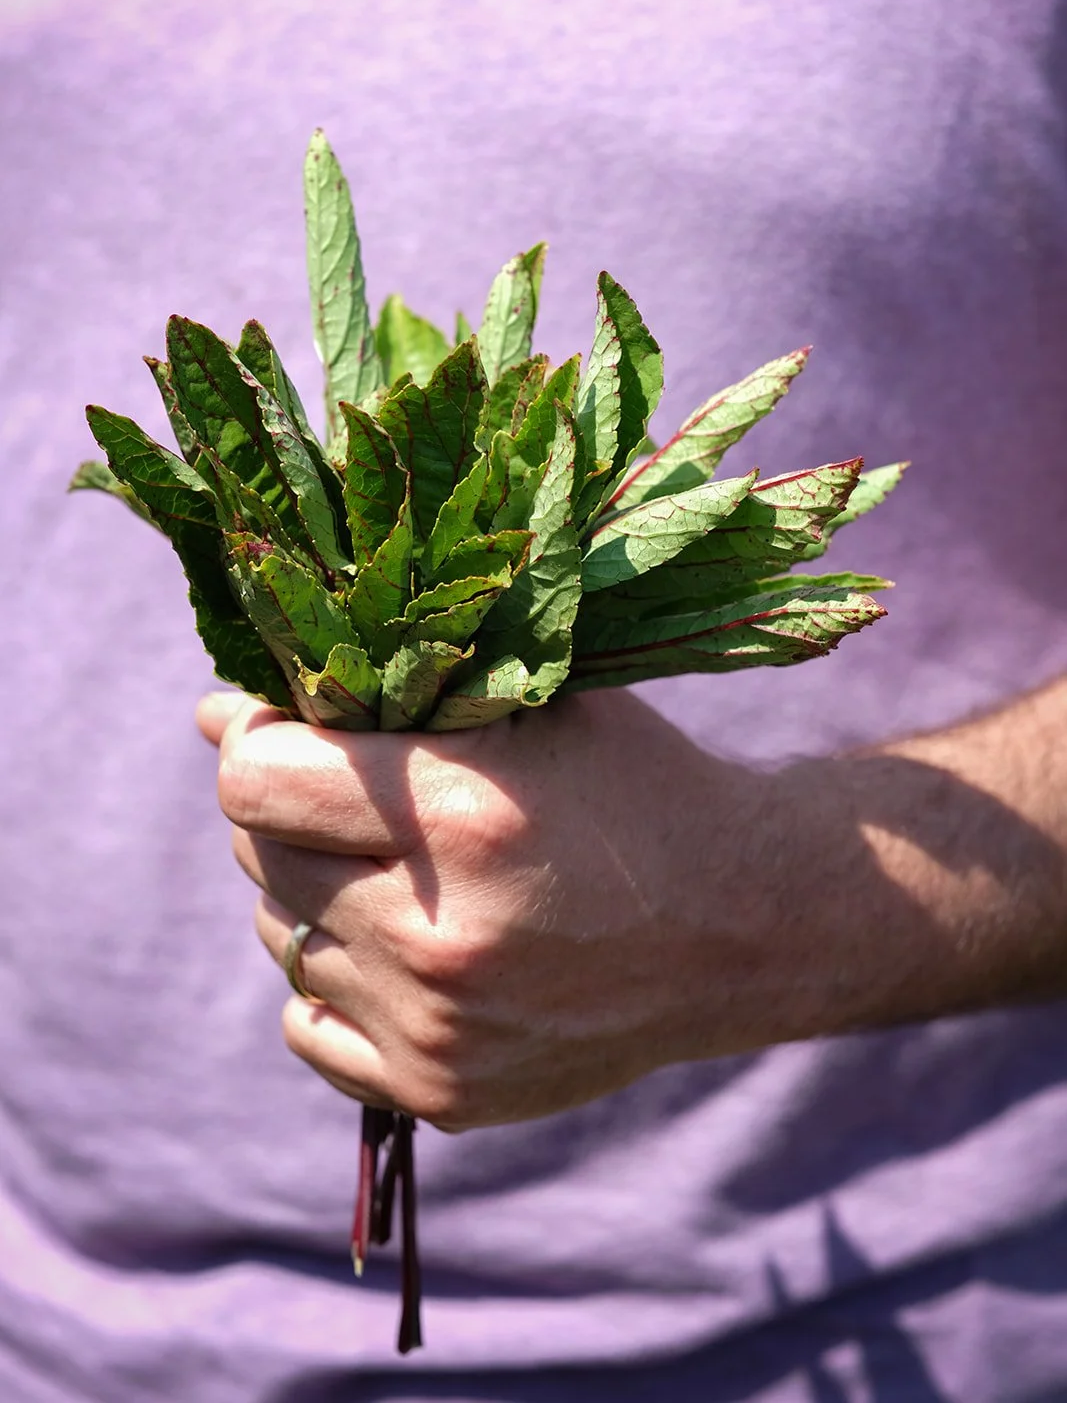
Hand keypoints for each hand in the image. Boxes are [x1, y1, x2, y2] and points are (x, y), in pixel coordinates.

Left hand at [196, 687, 773, 1129]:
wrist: (741, 924)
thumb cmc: (632, 786)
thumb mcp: (532, 703)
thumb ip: (386, 692)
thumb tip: (214, 719)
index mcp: (463, 817)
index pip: (253, 778)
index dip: (253, 736)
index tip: (286, 724)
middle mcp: (437, 935)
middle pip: (261, 853)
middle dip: (292, 809)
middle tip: (360, 797)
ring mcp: (435, 1028)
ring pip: (283, 935)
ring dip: (318, 892)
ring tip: (405, 872)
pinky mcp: (441, 1091)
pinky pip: (307, 1023)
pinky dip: (336, 980)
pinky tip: (403, 947)